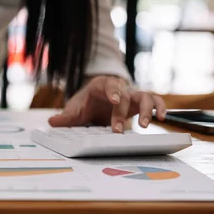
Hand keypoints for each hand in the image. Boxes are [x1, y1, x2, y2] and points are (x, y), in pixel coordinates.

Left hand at [48, 76, 166, 132]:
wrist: (95, 102)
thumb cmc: (86, 103)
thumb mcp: (75, 109)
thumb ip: (66, 116)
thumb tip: (52, 121)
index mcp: (102, 85)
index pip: (109, 84)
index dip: (113, 91)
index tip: (114, 100)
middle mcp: (119, 88)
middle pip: (125, 94)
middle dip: (121, 112)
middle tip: (118, 129)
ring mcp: (131, 95)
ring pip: (145, 96)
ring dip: (146, 110)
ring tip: (144, 125)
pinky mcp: (140, 104)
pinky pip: (154, 102)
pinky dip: (160, 108)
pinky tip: (161, 118)